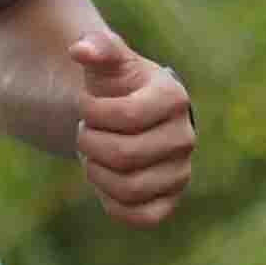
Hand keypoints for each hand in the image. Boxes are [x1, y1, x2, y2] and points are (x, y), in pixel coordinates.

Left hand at [70, 28, 193, 231]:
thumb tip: (80, 48)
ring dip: (97, 172)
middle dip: (91, 143)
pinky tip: (106, 180)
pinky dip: (112, 202)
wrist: (128, 119)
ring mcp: (180, 172)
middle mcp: (185, 137)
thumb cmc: (117, 87)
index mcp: (174, 98)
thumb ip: (97, 48)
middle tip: (87, 132)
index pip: (126, 116)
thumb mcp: (108, 64)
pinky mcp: (170, 200)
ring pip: (129, 188)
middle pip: (125, 155)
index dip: (92, 112)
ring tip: (95, 155)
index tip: (86, 104)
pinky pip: (140, 217)